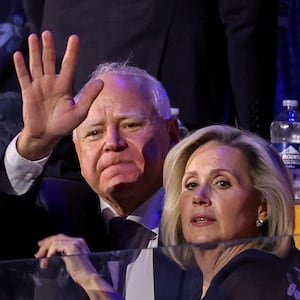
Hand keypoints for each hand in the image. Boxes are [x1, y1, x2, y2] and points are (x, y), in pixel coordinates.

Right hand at [14, 30, 102, 159]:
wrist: (46, 135)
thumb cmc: (64, 125)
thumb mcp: (80, 112)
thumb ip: (89, 96)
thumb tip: (101, 82)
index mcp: (65, 86)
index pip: (69, 65)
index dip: (72, 52)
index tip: (74, 38)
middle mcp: (52, 83)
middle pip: (50, 61)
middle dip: (49, 47)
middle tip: (48, 33)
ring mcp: (39, 86)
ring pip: (36, 65)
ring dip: (34, 52)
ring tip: (34, 37)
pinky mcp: (28, 92)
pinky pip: (24, 77)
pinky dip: (20, 66)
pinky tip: (19, 54)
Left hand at [35, 234, 120, 298]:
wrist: (88, 276)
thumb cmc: (81, 272)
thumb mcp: (70, 260)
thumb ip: (64, 254)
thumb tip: (51, 253)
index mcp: (79, 242)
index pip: (61, 237)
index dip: (50, 241)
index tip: (41, 246)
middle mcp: (78, 240)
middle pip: (57, 237)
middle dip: (45, 244)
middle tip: (38, 254)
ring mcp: (76, 242)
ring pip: (55, 241)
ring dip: (45, 250)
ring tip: (41, 260)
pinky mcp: (72, 247)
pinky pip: (56, 246)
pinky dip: (49, 253)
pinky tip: (47, 260)